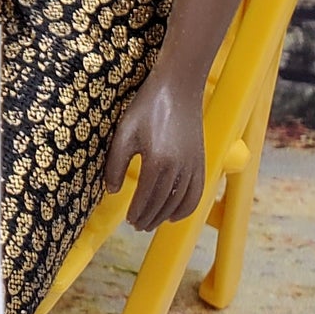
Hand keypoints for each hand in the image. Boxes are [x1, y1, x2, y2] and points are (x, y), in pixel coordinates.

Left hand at [102, 59, 206, 233]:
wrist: (178, 88)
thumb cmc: (146, 107)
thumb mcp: (124, 133)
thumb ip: (116, 164)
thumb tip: (112, 190)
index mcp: (157, 161)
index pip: (146, 197)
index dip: (137, 212)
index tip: (129, 221)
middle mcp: (179, 168)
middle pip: (164, 203)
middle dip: (150, 218)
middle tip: (137, 225)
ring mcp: (193, 166)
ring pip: (180, 202)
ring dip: (165, 216)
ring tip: (151, 222)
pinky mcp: (202, 162)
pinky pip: (197, 194)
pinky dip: (187, 208)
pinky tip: (175, 214)